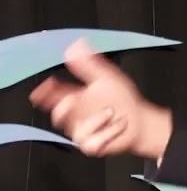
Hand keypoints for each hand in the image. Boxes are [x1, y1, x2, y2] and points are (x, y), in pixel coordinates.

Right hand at [29, 38, 172, 158]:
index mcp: (76, 97)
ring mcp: (83, 131)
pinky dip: (108, 133)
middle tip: (71, 99)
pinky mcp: (93, 145)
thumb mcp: (108, 78)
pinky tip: (119, 126)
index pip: (53, 94)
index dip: (44, 93)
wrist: (142, 121)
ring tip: (112, 112)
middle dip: (62, 108)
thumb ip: (90, 64)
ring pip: (77, 130)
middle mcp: (76, 115)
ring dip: (98, 119)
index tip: (40, 90)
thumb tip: (76, 45)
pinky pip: (91, 142)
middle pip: (58, 114)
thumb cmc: (124, 100)